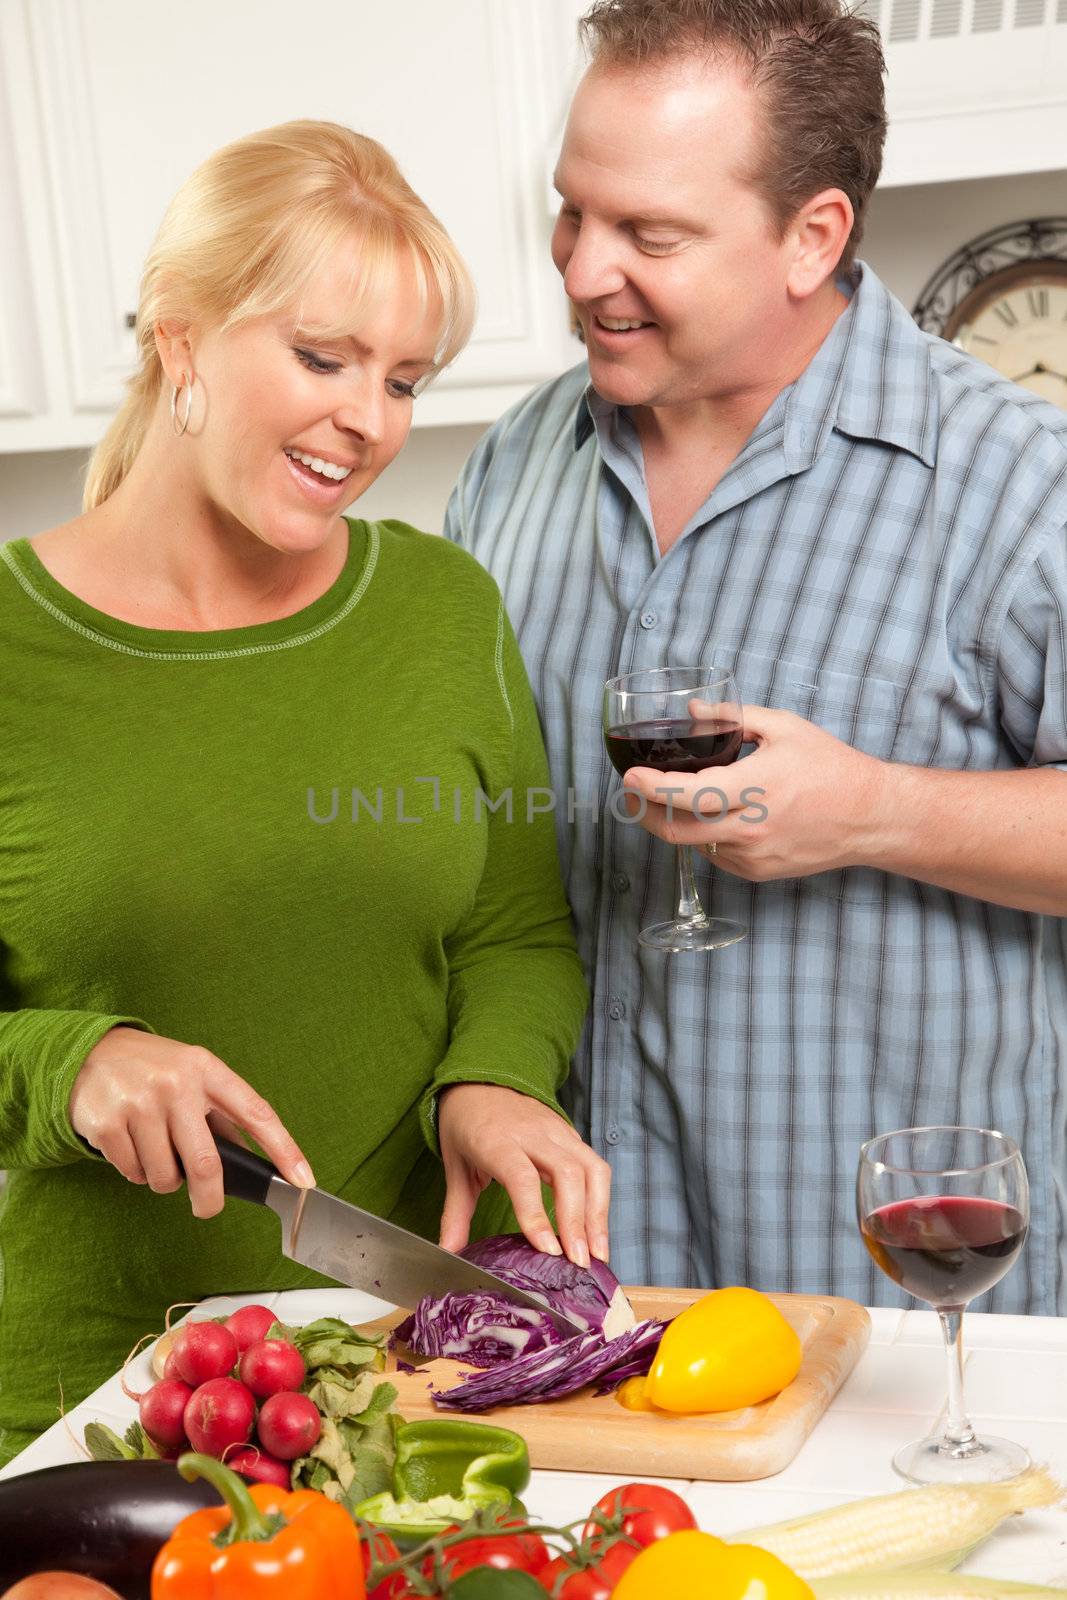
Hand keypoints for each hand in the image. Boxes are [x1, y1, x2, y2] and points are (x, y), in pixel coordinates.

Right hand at [69, 1026, 314, 1217]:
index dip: (284, 1150)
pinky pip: (133, 1173)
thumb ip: (221, 1113)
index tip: (304, 1179)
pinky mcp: (107, 1123)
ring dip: (165, 1180)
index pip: (257, 1113)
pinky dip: (136, 1172)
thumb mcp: (193, 1075)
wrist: (89, 1052)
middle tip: (207, 1208)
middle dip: (210, 1198)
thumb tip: (251, 1159)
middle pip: (206, 1163)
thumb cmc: (154, 1069)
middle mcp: (176, 1085)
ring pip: (165, 1177)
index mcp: (207, 1070)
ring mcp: (140, 1103)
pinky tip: (132, 1146)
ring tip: (157, 1153)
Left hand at [437, 1083, 610, 1267]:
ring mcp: (557, 1131)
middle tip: (579, 1262)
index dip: (537, 1214)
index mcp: (497, 1141)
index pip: (522, 1177)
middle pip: (567, 1173)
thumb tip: (450, 1252)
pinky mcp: (571, 1134)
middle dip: (577, 1221)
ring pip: (591, 1169)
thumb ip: (456, 1211)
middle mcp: (532, 1133)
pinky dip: (601, 1200)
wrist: (480, 1079)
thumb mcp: (454, 1165)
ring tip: (598, 1252)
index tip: (549, 1250)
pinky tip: (597, 1230)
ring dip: (598, 1213)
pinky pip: (595, 1166)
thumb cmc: (466, 1124)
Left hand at [620, 704, 886, 882]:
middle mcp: (750, 828)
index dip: (650, 787)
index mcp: (754, 788)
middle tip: (630, 790)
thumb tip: (690, 712)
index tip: (629, 775)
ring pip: (693, 844)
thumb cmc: (830, 768)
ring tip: (671, 797)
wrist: (870, 816)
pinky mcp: (758, 872)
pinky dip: (704, 835)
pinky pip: (715, 854)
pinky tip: (716, 815)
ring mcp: (753, 856)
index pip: (686, 795)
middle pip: (675, 830)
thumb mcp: (783, 728)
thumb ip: (731, 718)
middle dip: (642, 810)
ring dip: (673, 822)